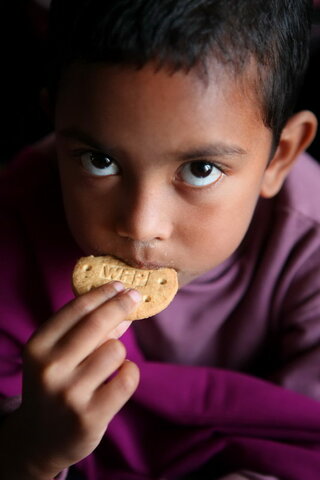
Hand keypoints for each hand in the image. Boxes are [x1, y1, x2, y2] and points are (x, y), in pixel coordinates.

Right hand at [12, 282, 140, 478]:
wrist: (39, 442)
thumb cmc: (53, 386)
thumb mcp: (54, 355)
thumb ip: (82, 330)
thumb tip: (121, 304)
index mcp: (38, 347)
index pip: (77, 309)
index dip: (103, 293)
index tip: (120, 285)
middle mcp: (50, 368)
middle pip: (98, 324)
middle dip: (121, 305)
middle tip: (134, 296)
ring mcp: (70, 394)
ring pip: (115, 350)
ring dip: (119, 350)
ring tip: (109, 361)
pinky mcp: (91, 416)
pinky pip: (127, 377)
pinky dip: (129, 372)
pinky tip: (120, 376)